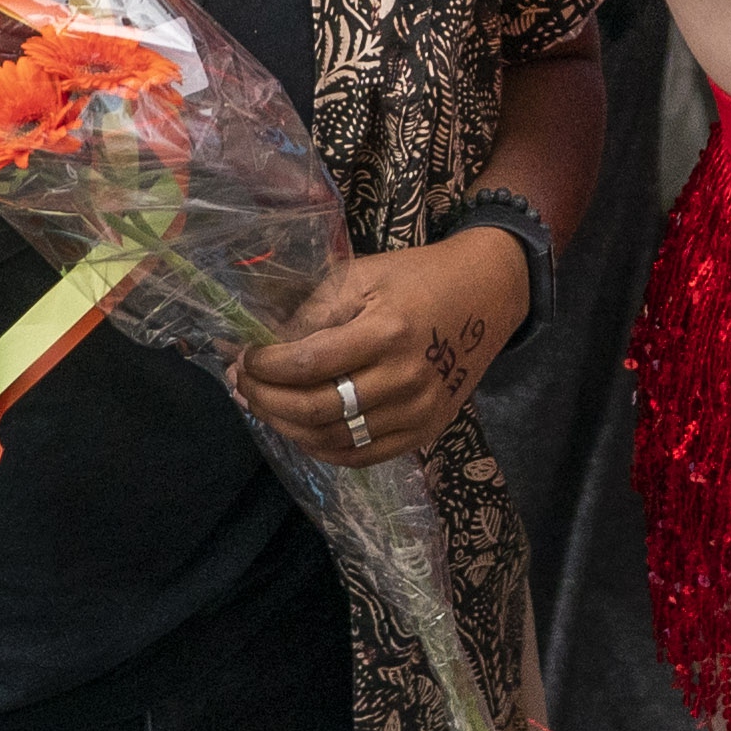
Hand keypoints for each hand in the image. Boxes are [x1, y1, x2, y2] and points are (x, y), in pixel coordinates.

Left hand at [233, 229, 532, 466]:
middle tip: (242, 385)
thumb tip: (264, 344)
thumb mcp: (364, 274)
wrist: (488, 293)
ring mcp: (418, 411)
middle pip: (316, 409)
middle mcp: (405, 378)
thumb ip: (315, 310)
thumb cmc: (419, 277)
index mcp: (387, 331)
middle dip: (266, 400)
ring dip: (286, 428)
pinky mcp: (425, 430)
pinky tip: (300, 430)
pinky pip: (362, 456)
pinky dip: (322, 449)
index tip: (243, 357)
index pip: (309, 364)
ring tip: (261, 407)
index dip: (266, 367)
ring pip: (333, 440)